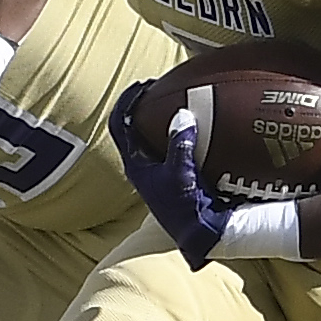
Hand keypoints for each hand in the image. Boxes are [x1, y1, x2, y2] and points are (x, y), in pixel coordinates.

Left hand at [109, 82, 229, 268]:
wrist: (201, 235)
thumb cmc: (185, 208)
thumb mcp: (181, 173)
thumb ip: (179, 143)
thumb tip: (182, 114)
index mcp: (135, 164)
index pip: (119, 124)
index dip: (126, 101)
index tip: (143, 84)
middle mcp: (143, 166)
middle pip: (135, 127)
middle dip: (146, 105)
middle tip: (163, 88)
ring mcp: (159, 172)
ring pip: (155, 137)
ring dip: (164, 119)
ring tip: (181, 101)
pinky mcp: (176, 176)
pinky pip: (175, 146)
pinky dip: (183, 133)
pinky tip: (202, 125)